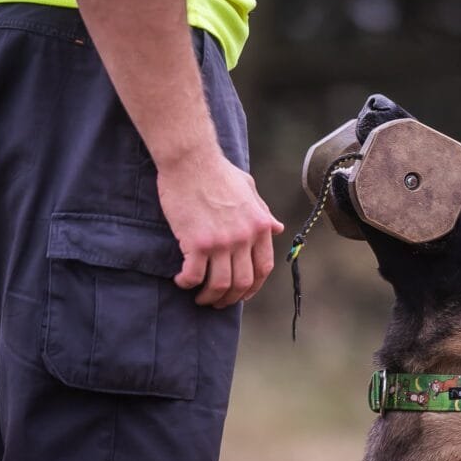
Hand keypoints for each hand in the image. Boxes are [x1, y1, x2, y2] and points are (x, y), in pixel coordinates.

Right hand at [157, 153, 283, 307]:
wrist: (191, 160)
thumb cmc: (218, 172)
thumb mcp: (249, 189)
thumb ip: (263, 212)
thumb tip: (278, 229)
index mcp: (259, 226)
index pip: (263, 268)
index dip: (253, 287)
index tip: (241, 294)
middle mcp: (244, 237)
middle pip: (242, 283)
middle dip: (230, 298)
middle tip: (217, 301)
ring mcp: (221, 242)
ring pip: (219, 285)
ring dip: (209, 297)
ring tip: (199, 296)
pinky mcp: (196, 242)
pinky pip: (194, 275)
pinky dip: (187, 283)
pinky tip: (181, 280)